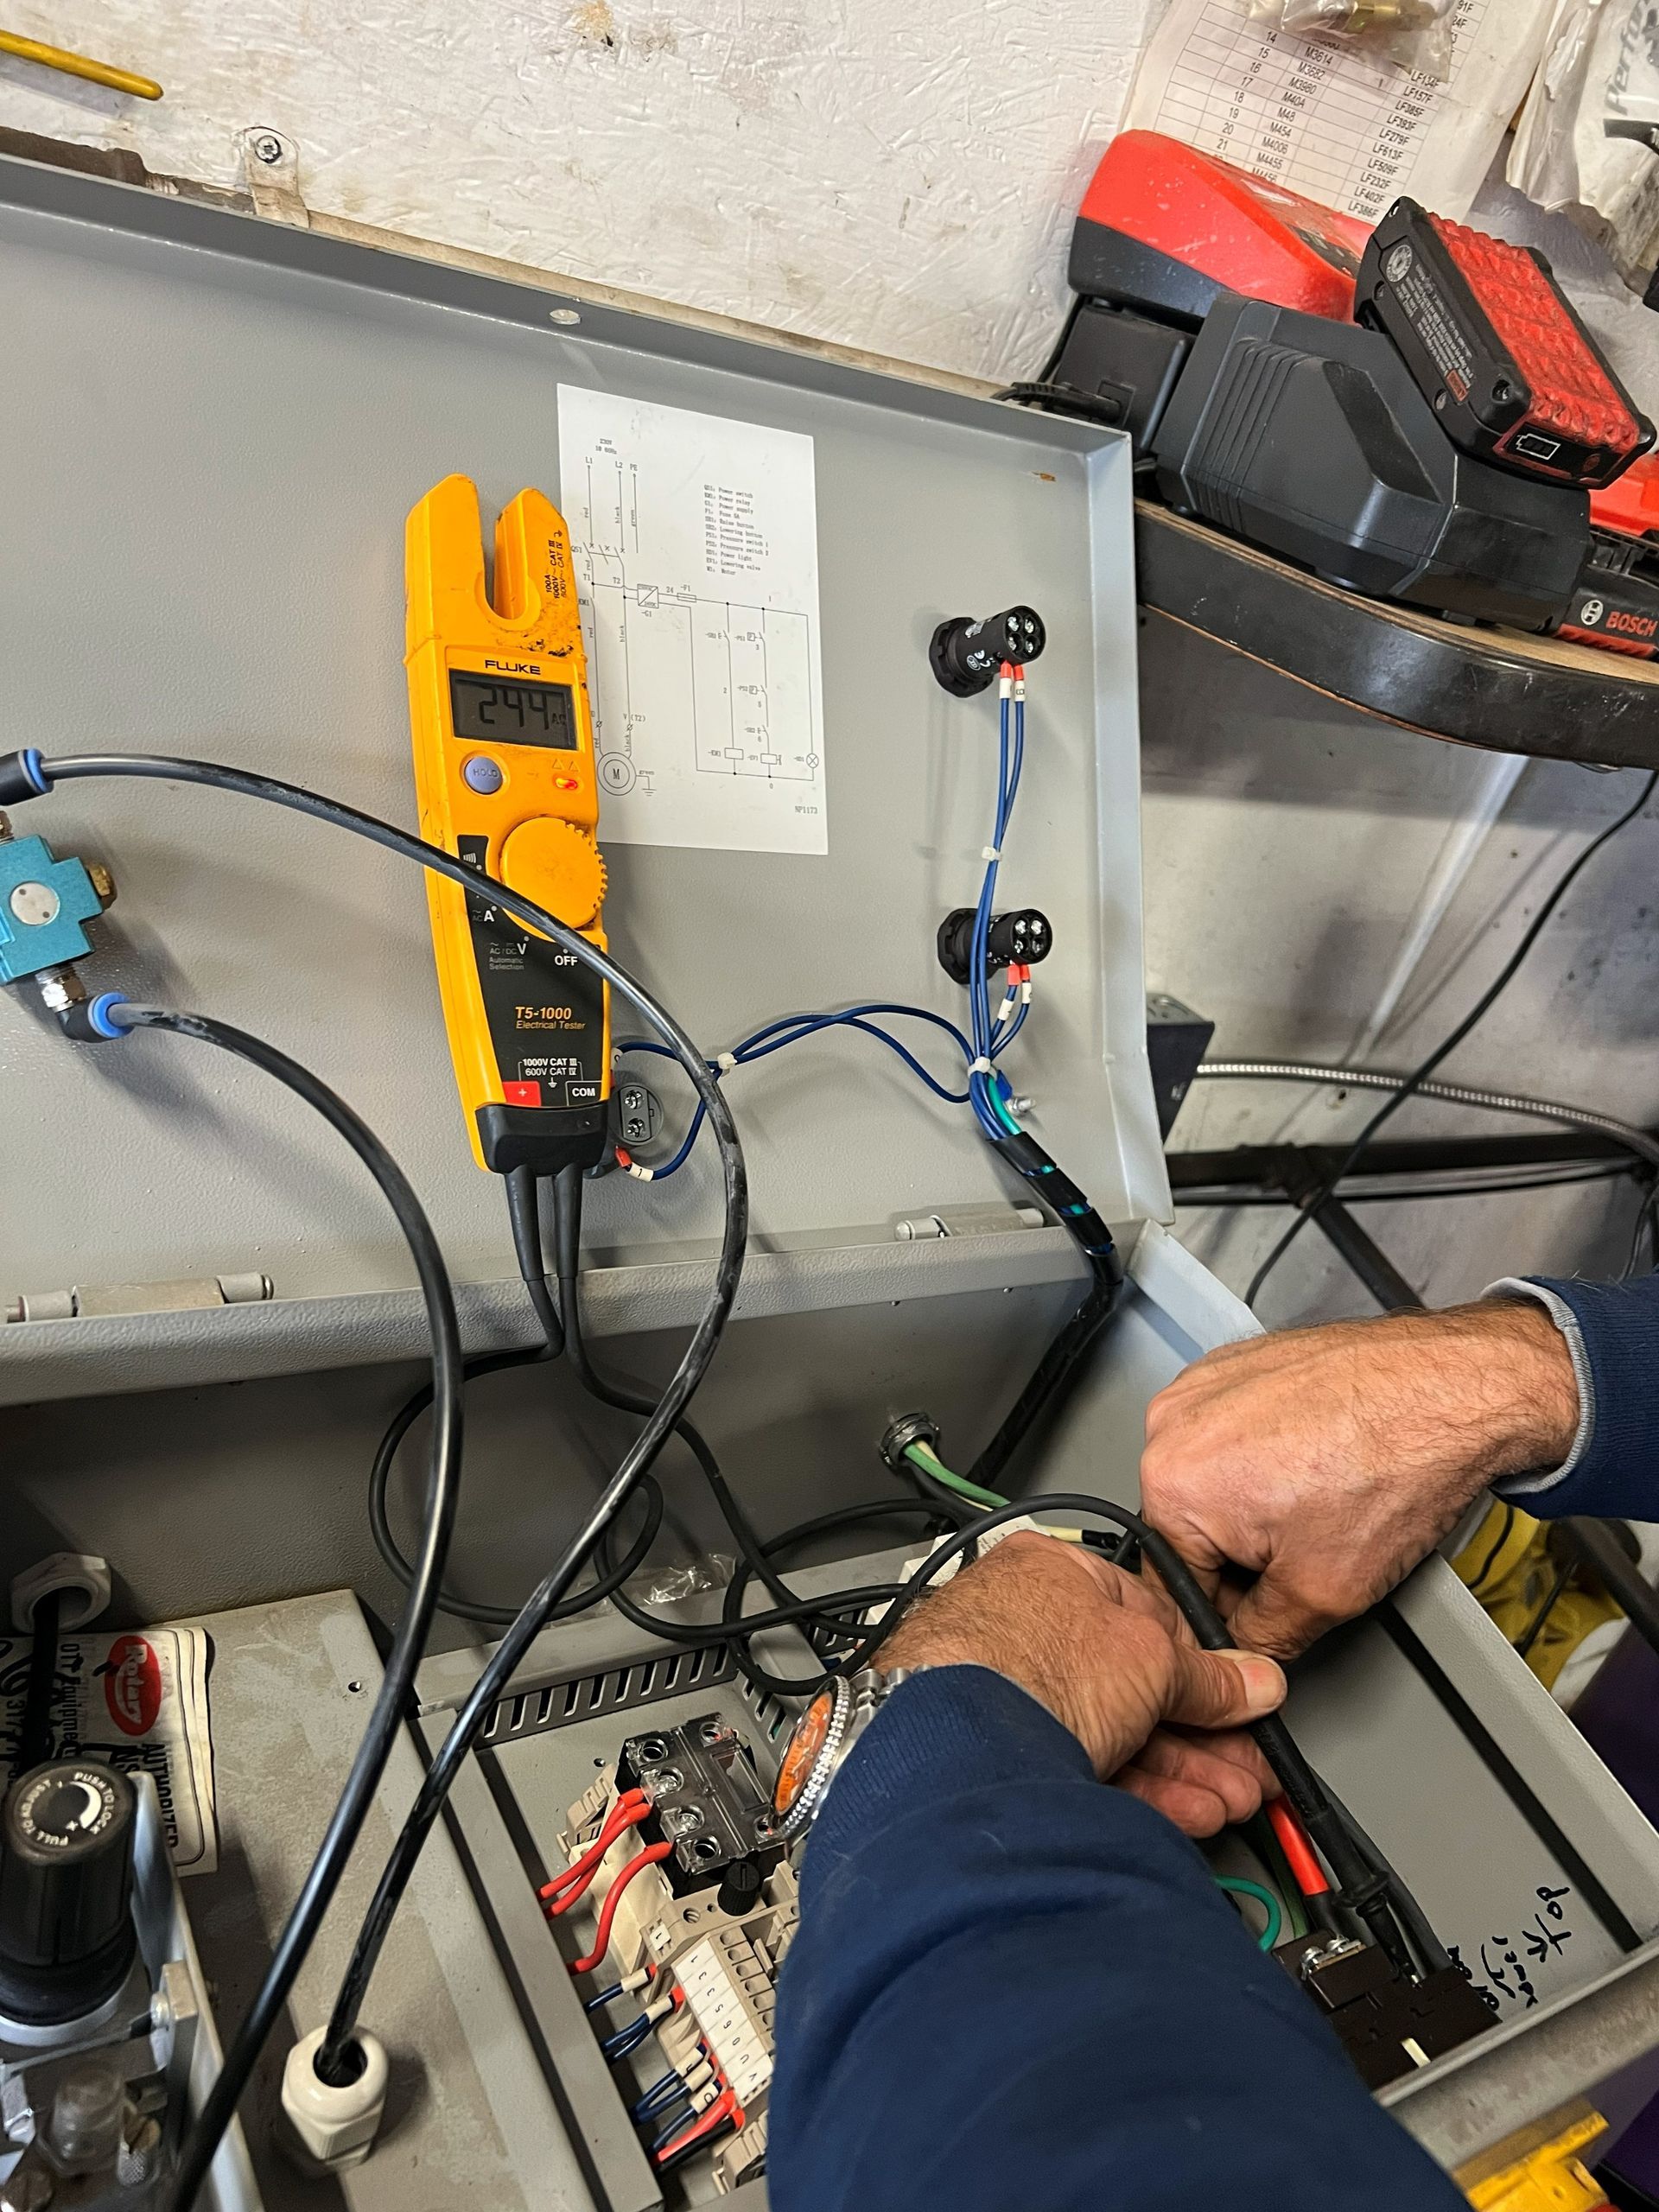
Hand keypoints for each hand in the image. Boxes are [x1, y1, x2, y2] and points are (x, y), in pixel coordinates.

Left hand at [876, 1532, 1285, 1835]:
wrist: (957, 1744)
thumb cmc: (1025, 1665)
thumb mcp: (1150, 1655)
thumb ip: (1207, 1675)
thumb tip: (1249, 1681)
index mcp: (1051, 1572)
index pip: (1144, 1614)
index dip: (1200, 1662)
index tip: (1237, 1699)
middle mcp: (1022, 1628)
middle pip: (1131, 1683)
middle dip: (1199, 1731)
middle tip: (1245, 1762)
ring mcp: (1009, 1697)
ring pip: (1112, 1734)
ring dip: (1181, 1770)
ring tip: (1230, 1796)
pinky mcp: (1005, 1761)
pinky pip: (1085, 1772)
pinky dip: (1140, 1793)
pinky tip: (1184, 1813)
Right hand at [1141, 1299, 1578, 1659]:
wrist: (1454, 1387)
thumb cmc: (1397, 1464)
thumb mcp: (1322, 1594)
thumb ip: (1261, 1638)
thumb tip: (1245, 1649)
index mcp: (1170, 1480)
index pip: (1176, 1585)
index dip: (1228, 1613)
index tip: (1265, 1612)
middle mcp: (1171, 1421)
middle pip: (1191, 1527)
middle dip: (1246, 1553)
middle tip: (1311, 1548)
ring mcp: (1205, 1383)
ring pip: (1214, 1481)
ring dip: (1259, 1504)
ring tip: (1323, 1498)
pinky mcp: (1237, 1363)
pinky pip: (1236, 1434)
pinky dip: (1272, 1456)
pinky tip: (1323, 1462)